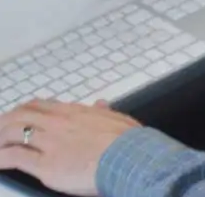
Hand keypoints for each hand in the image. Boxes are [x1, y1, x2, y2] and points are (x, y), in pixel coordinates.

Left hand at [0, 99, 138, 195]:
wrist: (127, 157)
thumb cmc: (126, 141)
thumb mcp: (116, 118)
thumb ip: (104, 111)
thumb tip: (101, 104)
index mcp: (73, 112)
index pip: (40, 105)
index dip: (24, 109)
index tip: (17, 114)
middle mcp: (57, 122)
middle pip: (22, 115)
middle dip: (5, 121)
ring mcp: (50, 142)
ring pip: (14, 132)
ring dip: (0, 137)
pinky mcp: (45, 165)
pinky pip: (15, 157)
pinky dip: (1, 158)